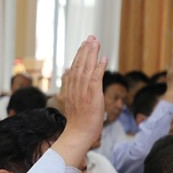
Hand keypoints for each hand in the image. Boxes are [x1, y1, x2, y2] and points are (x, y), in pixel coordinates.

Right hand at [53, 36, 106, 163]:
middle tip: (90, 37)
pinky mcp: (92, 96)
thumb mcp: (72, 105)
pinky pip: (95, 79)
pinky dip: (99, 68)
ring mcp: (83, 92)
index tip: (84, 45)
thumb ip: (71, 92)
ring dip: (91, 54)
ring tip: (95, 42)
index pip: (74, 69)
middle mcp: (75, 89)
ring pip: (86, 69)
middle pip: (79, 66)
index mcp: (70, 90)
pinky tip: (103, 58)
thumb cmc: (77, 124)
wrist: (78, 134)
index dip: (79, 56)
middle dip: (85, 50)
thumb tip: (70, 81)